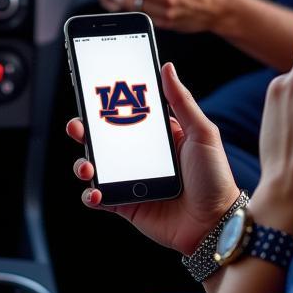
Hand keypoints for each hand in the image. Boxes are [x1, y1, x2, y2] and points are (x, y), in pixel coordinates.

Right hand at [66, 62, 238, 253]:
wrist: (215, 225)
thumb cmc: (215, 177)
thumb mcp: (202, 133)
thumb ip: (182, 101)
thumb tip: (167, 67)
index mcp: (156, 137)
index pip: (125, 115)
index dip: (106, 105)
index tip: (92, 93)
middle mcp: (139, 157)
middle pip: (102, 139)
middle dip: (83, 130)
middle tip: (77, 127)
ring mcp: (130, 181)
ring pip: (94, 167)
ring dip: (82, 163)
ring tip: (88, 166)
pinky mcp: (125, 205)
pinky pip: (98, 198)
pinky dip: (90, 195)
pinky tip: (96, 192)